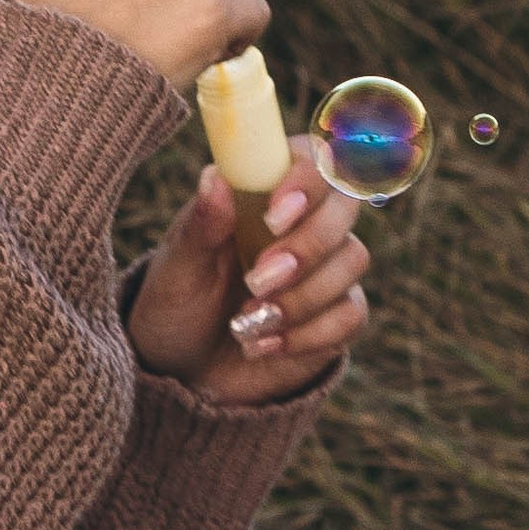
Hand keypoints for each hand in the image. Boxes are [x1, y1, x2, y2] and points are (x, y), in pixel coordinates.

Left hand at [125, 138, 371, 408]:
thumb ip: (201, 225)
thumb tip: (215, 176)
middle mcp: (300, 223)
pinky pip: (351, 314)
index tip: (275, 215)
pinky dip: (309, 334)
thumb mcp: (178, 267)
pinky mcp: (335, 316)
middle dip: (307, 246)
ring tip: (247, 321)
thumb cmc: (176, 304)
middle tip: (257, 281)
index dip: (307, 178)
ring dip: (301, 296)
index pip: (310, 158)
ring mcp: (323, 269)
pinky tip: (263, 346)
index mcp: (260, 194)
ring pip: (352, 259)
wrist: (182, 371)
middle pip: (344, 204)